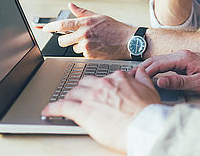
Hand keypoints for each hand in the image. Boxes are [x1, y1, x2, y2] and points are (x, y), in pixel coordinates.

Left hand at [42, 3, 133, 58]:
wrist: (128, 41)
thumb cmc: (115, 28)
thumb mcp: (99, 16)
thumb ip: (82, 12)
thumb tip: (71, 5)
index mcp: (85, 23)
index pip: (62, 25)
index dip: (50, 27)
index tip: (44, 29)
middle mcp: (84, 34)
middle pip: (62, 41)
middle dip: (64, 40)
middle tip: (72, 38)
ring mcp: (86, 46)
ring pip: (73, 48)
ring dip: (78, 46)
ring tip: (92, 42)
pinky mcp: (90, 56)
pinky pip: (81, 54)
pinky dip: (86, 52)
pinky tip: (96, 47)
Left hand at [42, 68, 160, 152]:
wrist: (144, 126)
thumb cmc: (148, 112)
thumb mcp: (150, 89)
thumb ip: (142, 78)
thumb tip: (140, 72)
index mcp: (118, 78)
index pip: (102, 78)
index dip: (98, 86)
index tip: (97, 91)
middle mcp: (103, 84)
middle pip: (85, 83)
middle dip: (80, 90)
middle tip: (79, 97)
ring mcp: (91, 97)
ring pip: (73, 93)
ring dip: (68, 98)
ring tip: (65, 104)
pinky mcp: (82, 111)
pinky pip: (62, 106)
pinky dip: (53, 108)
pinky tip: (49, 111)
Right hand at [132, 50, 199, 94]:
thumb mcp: (198, 83)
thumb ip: (178, 82)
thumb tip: (160, 81)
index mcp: (183, 58)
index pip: (158, 63)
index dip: (144, 71)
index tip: (134, 78)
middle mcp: (181, 54)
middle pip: (156, 60)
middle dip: (142, 68)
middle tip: (129, 77)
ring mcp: (183, 57)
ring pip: (160, 61)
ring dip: (148, 68)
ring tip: (136, 77)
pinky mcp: (184, 61)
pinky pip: (166, 64)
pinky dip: (156, 69)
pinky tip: (150, 75)